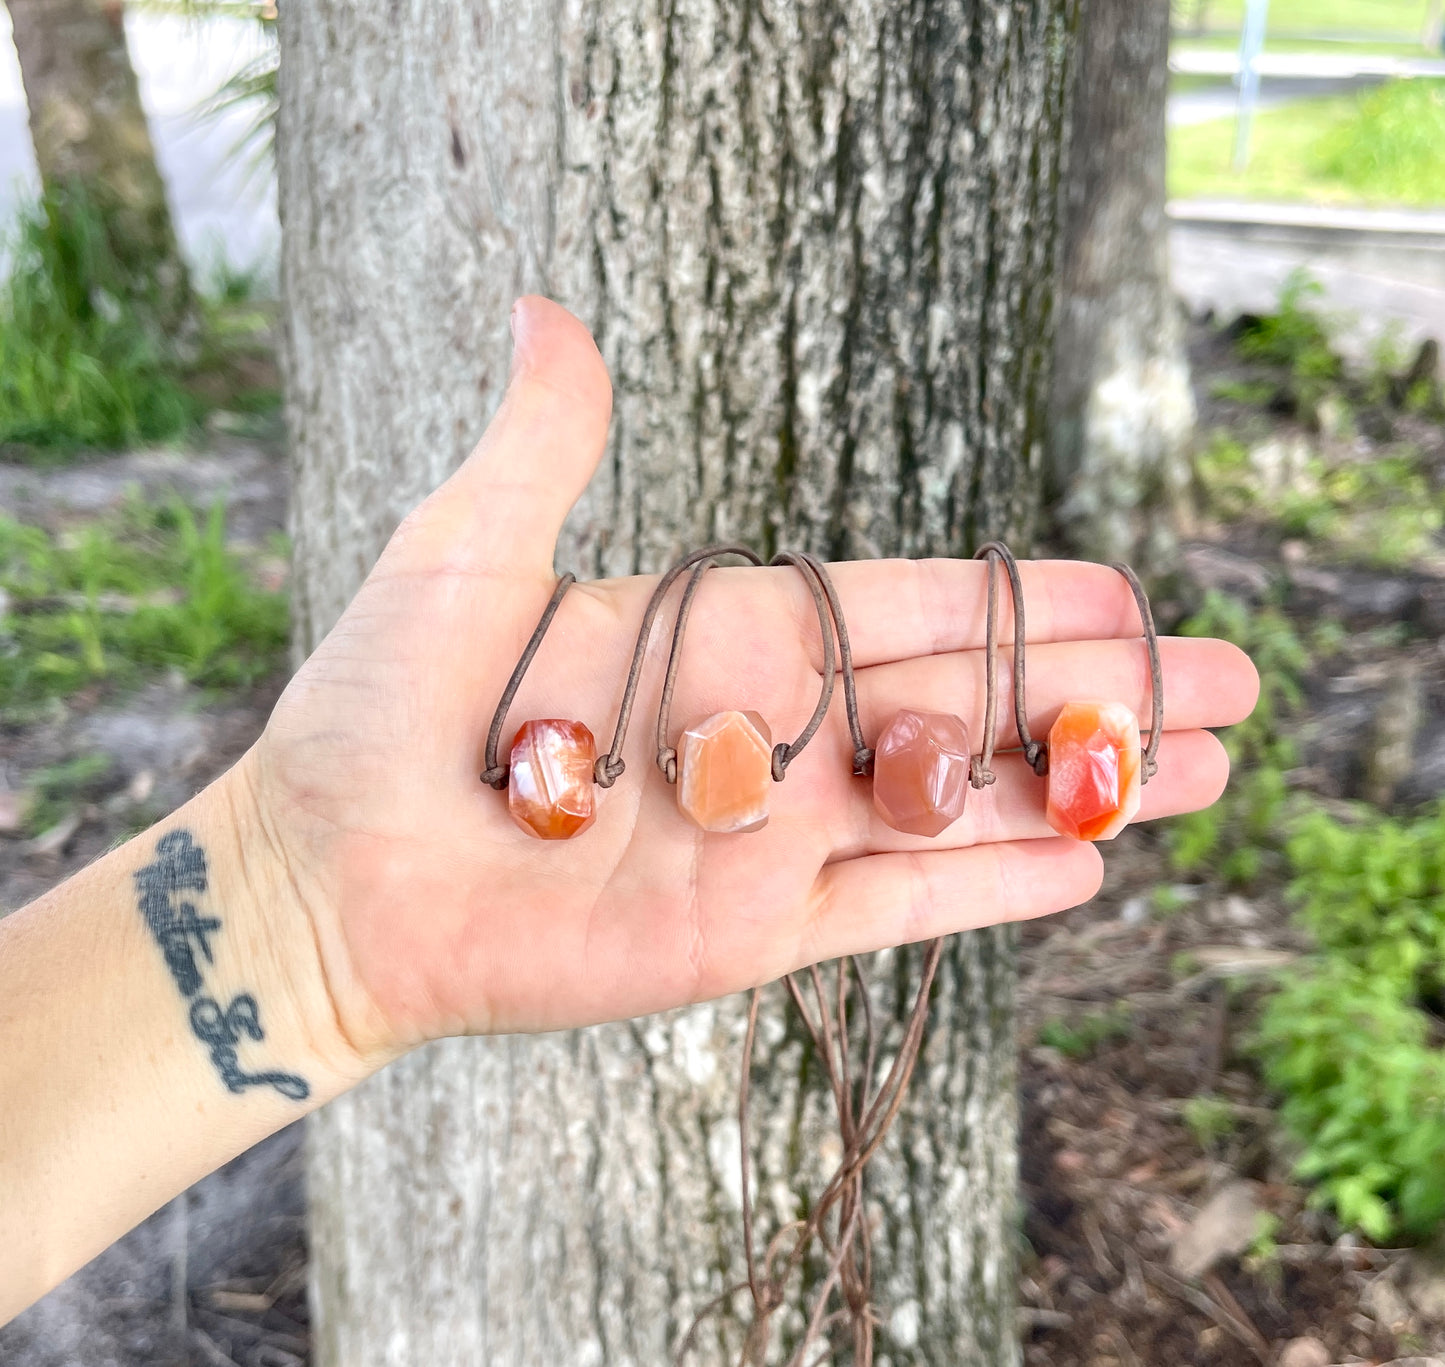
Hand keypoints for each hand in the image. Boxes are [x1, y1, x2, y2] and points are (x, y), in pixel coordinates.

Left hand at [244, 297, 1257, 1058]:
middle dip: (1096, 698)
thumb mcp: (467, 549)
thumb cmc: (386, 707)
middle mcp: (768, 735)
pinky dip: (981, 892)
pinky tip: (1080, 870)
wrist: (331, 873)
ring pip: (955, 809)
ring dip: (1077, 791)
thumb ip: (543, 442)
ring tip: (1201, 775)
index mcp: (726, 636)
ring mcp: (769, 842)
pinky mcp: (748, 937)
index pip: (902, 611)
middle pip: (964, 709)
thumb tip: (548, 308)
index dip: (1014, 603)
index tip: (1120, 590)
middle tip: (1229, 686)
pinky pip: (890, 910)